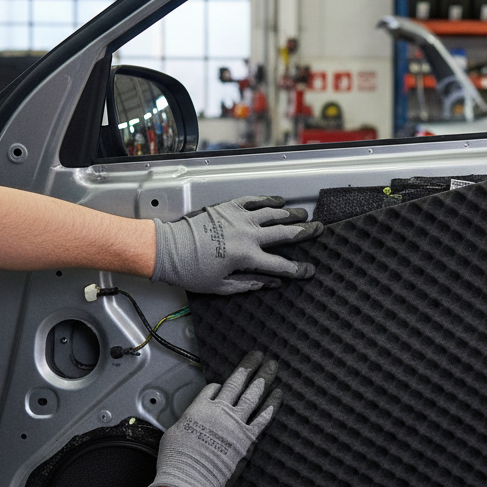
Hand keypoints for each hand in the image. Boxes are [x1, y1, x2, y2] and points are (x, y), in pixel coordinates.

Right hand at [147, 351, 281, 486]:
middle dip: (248, 366)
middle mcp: (219, 411)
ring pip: (253, 395)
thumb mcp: (173, 433)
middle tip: (257, 355)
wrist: (188, 480)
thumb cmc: (177, 462)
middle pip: (237, 382)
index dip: (219, 385)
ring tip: (271, 366)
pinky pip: (262, 419)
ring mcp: (235, 424)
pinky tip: (278, 396)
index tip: (223, 384)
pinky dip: (271, 407)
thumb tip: (192, 423)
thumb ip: (188, 422)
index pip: (213, 388)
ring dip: (264, 378)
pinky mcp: (246, 439)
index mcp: (199, 408)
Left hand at [151, 195, 322, 294]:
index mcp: (246, 258)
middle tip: (318, 229)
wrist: (168, 249)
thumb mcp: (221, 286)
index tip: (308, 271)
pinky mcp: (228, 208)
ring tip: (302, 214)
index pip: (281, 266)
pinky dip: (268, 200)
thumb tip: (270, 283)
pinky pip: (253, 201)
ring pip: (272, 213)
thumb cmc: (190, 271)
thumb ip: (249, 284)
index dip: (298, 270)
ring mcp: (238, 219)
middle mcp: (247, 235)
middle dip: (305, 232)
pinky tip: (277, 201)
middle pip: (284, 233)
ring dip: (290, 214)